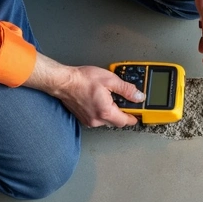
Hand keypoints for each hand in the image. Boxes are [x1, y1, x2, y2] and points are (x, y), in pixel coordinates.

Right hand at [25, 55, 143, 127]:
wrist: (63, 81)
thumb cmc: (82, 80)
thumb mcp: (110, 80)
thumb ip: (127, 89)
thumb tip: (138, 97)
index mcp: (105, 111)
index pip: (126, 121)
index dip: (135, 116)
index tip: (139, 112)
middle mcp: (97, 120)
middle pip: (117, 122)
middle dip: (123, 113)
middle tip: (125, 101)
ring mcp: (89, 120)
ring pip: (108, 120)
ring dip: (112, 112)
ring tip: (110, 97)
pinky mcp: (84, 118)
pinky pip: (98, 118)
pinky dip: (103, 111)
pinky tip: (101, 100)